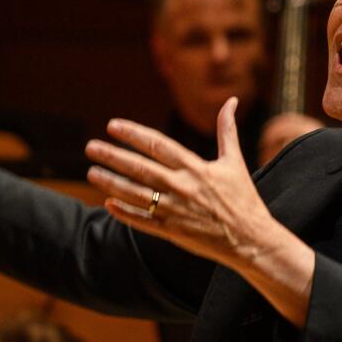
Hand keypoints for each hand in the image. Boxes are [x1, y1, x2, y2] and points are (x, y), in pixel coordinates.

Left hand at [85, 99, 314, 325]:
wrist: (251, 240)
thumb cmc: (244, 200)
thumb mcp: (235, 162)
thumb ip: (227, 130)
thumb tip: (232, 101)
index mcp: (196, 168)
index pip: (158, 145)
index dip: (134, 134)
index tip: (113, 126)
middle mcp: (183, 187)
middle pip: (141, 168)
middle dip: (113, 156)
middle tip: (90, 147)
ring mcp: (175, 211)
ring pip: (136, 194)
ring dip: (111, 183)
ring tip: (91, 172)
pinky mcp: (173, 232)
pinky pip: (143, 221)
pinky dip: (125, 213)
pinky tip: (108, 203)